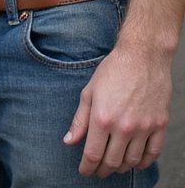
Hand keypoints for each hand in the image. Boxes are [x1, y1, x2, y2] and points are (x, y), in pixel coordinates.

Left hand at [63, 43, 169, 175]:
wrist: (142, 58)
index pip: (93, 154)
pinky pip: (153, 154)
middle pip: (112, 161)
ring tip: (114, 165)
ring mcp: (144, 128)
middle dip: (103, 170)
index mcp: (102, 118)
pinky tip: (136, 161)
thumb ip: (79, 120)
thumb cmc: (112, 71)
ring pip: (133, 161)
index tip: (84, 172)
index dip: (87, 167)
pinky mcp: (160, 126)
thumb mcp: (89, 92)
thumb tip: (69, 142)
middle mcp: (124, 127)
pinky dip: (144, 162)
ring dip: (122, 167)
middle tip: (98, 171)